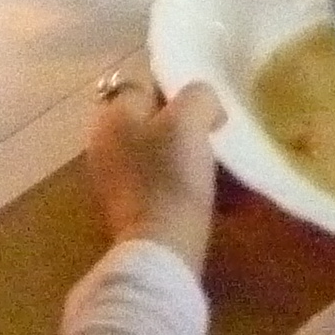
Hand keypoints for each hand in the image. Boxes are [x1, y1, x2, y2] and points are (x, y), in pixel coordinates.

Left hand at [84, 79, 224, 270]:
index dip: (179, 90)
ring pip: (164, 156)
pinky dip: (190, 187)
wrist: (160, 249)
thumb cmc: (170, 176)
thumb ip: (199, 96)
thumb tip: (207, 106)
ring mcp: (116, 179)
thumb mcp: (189, 120)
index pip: (145, 85)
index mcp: (112, 115)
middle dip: (191, 130)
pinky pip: (166, 185)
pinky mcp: (132, 210)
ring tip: (228, 172)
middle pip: (156, 123)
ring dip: (195, 160)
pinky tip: (221, 199)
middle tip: (220, 139)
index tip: (208, 108)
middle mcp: (106, 143)